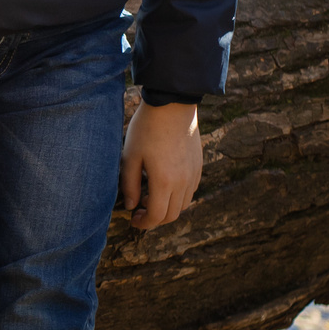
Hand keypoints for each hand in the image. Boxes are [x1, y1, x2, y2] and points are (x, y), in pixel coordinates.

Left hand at [118, 100, 201, 229]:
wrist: (172, 105)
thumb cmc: (146, 129)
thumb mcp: (130, 157)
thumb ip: (129, 185)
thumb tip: (131, 206)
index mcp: (164, 181)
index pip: (156, 216)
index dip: (143, 223)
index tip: (132, 219)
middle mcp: (183, 182)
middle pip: (171, 215)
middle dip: (154, 219)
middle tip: (139, 211)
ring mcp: (194, 174)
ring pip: (183, 205)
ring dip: (166, 207)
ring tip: (150, 195)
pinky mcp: (199, 166)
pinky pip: (190, 191)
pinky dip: (177, 196)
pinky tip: (164, 184)